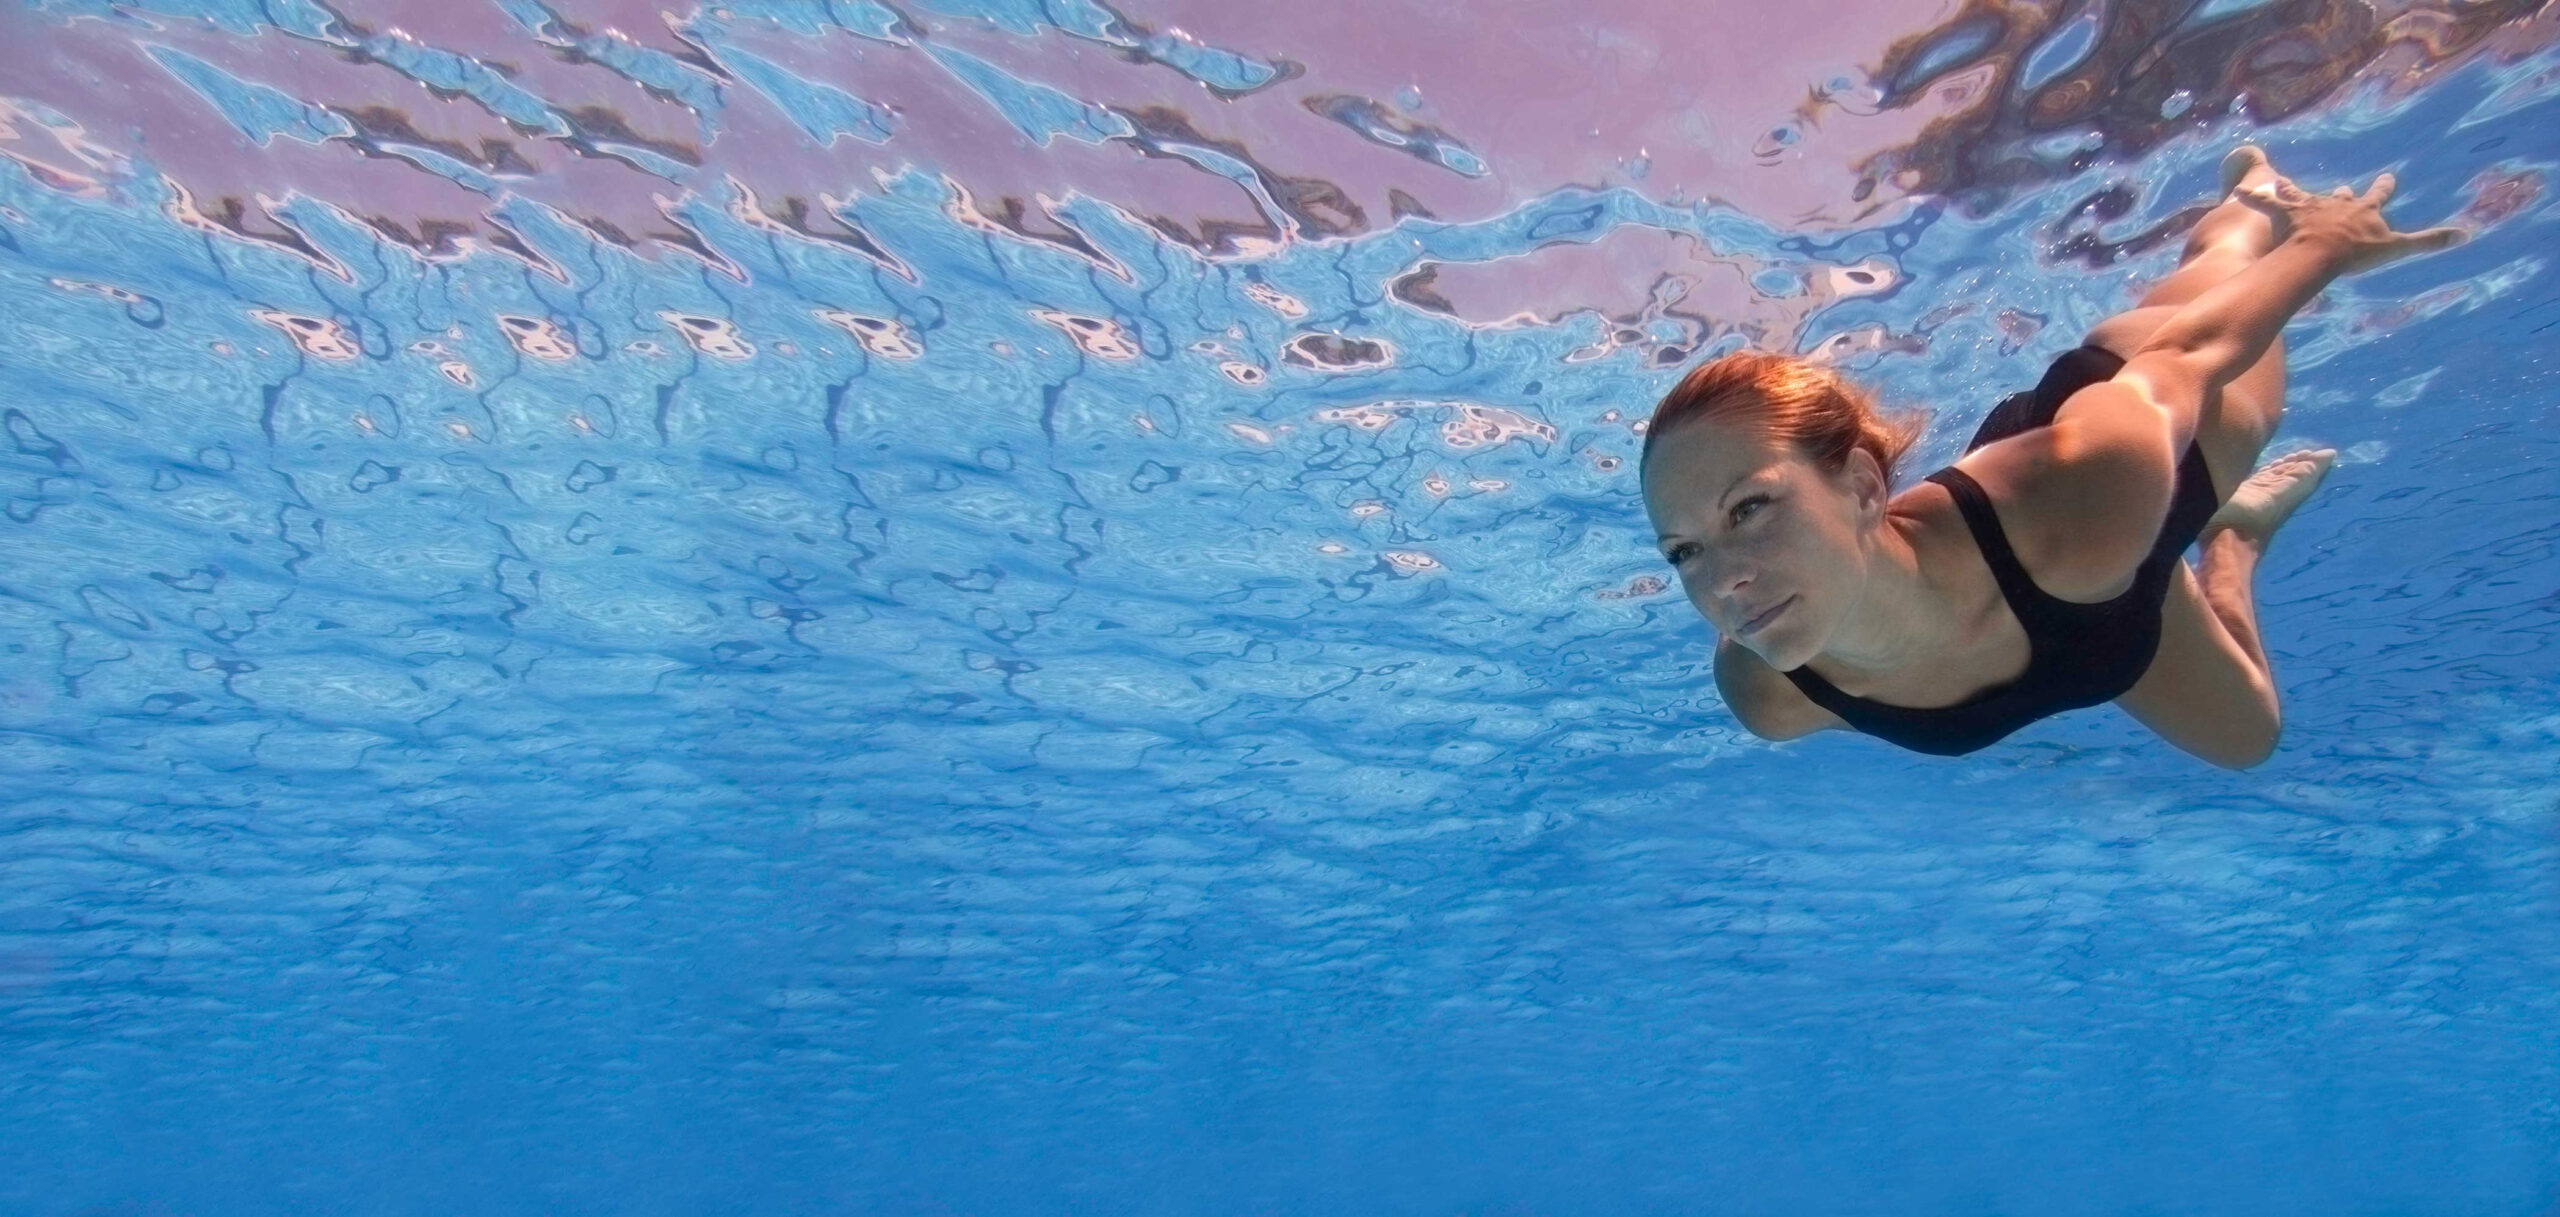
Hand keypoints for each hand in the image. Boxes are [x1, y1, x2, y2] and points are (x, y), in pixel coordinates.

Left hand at [2235, 170, 2467, 275]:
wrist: (2324, 251)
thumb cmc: (2359, 251)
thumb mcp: (2398, 248)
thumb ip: (2429, 240)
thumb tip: (2465, 234)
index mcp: (2362, 210)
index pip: (2377, 196)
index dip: (2382, 187)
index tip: (2387, 177)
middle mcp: (2335, 203)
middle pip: (2339, 196)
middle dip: (2339, 195)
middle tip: (2339, 190)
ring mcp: (2310, 207)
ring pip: (2300, 195)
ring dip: (2293, 190)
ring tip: (2281, 182)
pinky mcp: (2286, 213)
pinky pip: (2265, 202)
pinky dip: (2252, 197)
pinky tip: (2237, 191)